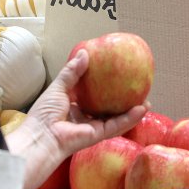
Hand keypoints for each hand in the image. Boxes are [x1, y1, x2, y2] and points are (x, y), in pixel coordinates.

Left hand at [25, 49, 147, 158]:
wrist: (41, 136)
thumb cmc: (45, 113)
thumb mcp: (58, 87)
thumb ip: (72, 72)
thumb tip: (85, 52)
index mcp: (73, 106)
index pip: (92, 96)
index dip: (104, 87)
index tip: (115, 77)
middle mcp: (85, 117)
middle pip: (107, 108)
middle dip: (122, 101)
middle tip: (135, 90)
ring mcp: (93, 127)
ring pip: (116, 119)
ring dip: (131, 112)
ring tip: (147, 102)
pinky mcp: (98, 135)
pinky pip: (116, 126)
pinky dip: (130, 118)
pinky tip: (142, 110)